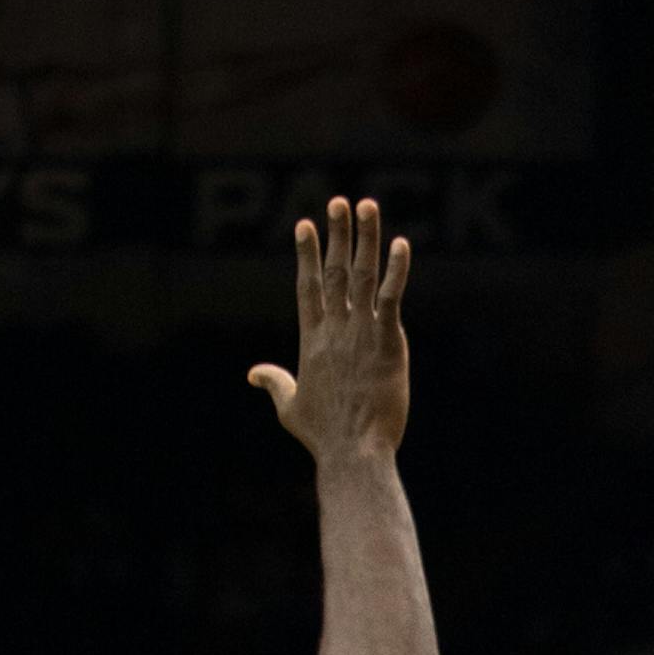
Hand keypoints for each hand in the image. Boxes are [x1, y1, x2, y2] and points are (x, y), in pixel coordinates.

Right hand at [250, 196, 410, 459]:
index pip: (309, 287)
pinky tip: (401, 244)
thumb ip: (274, 383)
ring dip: (365, 238)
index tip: (305, 226)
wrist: (352, 452)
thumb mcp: (290, 408)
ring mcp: (361, 333)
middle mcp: (335, 329)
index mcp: (312, 340)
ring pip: (363, 275)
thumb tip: (252, 373)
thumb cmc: (324, 436)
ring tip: (366, 205)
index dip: (308, 255)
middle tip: (338, 202)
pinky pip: (391, 298)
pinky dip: (396, 270)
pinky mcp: (388, 343)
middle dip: (337, 234)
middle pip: (336, 271)